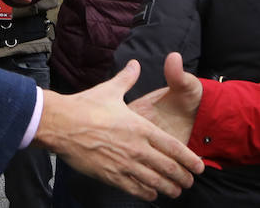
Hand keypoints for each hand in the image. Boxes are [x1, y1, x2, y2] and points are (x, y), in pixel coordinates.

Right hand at [34, 59, 203, 199]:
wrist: (60, 124)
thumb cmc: (85, 107)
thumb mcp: (110, 90)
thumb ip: (126, 79)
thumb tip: (135, 64)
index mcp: (140, 127)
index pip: (173, 147)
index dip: (188, 159)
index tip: (198, 166)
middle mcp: (136, 148)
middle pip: (168, 168)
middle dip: (182, 177)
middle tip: (190, 182)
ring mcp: (124, 164)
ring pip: (154, 182)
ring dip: (168, 188)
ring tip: (176, 191)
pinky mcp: (110, 175)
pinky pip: (135, 188)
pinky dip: (146, 193)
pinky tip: (152, 195)